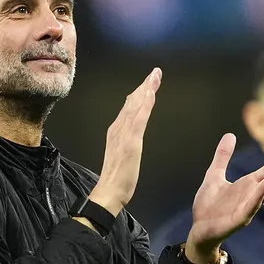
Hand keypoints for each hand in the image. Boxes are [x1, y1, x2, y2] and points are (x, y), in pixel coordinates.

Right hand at [87, 68, 162, 215]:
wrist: (108, 191)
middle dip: (144, 86)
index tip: (148, 82)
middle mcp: (118, 129)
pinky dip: (144, 105)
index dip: (139, 93)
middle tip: (155, 72)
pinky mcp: (130, 141)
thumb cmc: (116, 179)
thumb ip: (125, 142)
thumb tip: (131, 129)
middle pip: (132, 103)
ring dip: (145, 90)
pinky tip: (150, 94)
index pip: (129, 108)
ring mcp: (124, 134)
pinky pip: (139, 119)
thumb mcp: (122, 155)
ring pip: (135, 107)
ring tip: (154, 76)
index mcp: (116, 132)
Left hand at [183, 135, 263, 263]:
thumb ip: (223, 157)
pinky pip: (252, 206)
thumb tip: (230, 134)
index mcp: (247, 185)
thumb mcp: (214, 175)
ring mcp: (248, 207)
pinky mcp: (241, 219)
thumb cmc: (208, 205)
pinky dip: (260, 195)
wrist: (199, 229)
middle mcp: (251, 195)